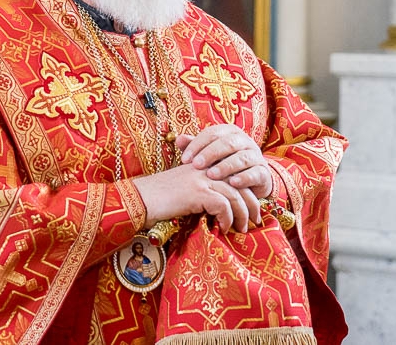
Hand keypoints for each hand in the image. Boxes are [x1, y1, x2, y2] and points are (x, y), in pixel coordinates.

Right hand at [131, 163, 259, 233]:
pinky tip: (224, 228)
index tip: (252, 209)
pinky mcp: (197, 192)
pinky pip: (223, 205)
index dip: (247, 192)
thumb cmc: (160, 199)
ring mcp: (201, 179)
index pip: (235, 175)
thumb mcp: (186, 190)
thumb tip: (223, 210)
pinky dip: (227, 219)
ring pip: (235, 195)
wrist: (140, 199)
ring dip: (242, 215)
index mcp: (205, 166)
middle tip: (255, 221)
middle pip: (240, 184)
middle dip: (251, 204)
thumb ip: (204, 192)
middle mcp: (206, 169)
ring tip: (243, 229)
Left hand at [177, 125, 272, 199]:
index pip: (212, 134)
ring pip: (242, 157)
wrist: (250, 180)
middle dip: (210, 154)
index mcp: (230, 132)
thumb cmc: (223, 164)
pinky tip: (232, 183)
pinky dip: (244, 177)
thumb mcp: (209, 156)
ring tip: (212, 175)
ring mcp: (256, 156)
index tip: (185, 159)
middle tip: (196, 165)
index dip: (198, 145)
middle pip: (228, 143)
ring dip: (226, 166)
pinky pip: (255, 173)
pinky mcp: (263, 172)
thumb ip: (195, 146)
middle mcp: (245, 141)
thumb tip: (179, 138)